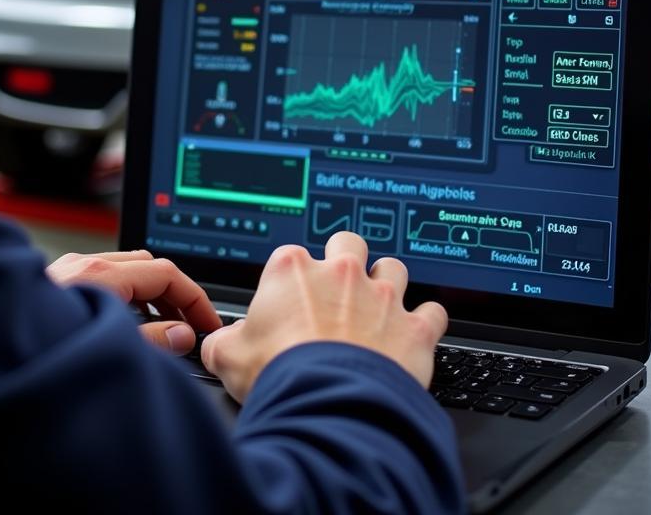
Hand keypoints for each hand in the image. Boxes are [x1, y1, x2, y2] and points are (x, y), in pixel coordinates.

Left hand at [47, 249, 221, 353]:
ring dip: (146, 297)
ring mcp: (63, 273)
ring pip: (122, 272)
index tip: (207, 323)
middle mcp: (81, 266)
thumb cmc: (36, 352)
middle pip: (146, 265)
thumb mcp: (109, 349)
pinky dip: (121, 299)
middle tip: (187, 327)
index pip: (166, 272)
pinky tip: (120, 329)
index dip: (194, 298)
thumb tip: (181, 334)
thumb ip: (151, 339)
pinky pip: (99, 283)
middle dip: (173, 294)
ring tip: (159, 332)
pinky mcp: (50, 287)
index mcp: (101, 274)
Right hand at [201, 231, 446, 402]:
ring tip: (379, 307)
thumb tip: (218, 345)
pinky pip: (433, 312)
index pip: (290, 257)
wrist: (329, 407)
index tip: (289, 302)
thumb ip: (223, 342)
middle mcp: (341, 274)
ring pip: (394, 267)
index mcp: (293, 270)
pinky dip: (427, 322)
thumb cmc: (280, 376)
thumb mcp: (229, 358)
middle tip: (338, 289)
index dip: (290, 280)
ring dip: (388, 284)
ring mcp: (382, 297)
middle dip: (345, 260)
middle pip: (348, 243)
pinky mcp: (414, 327)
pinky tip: (417, 334)